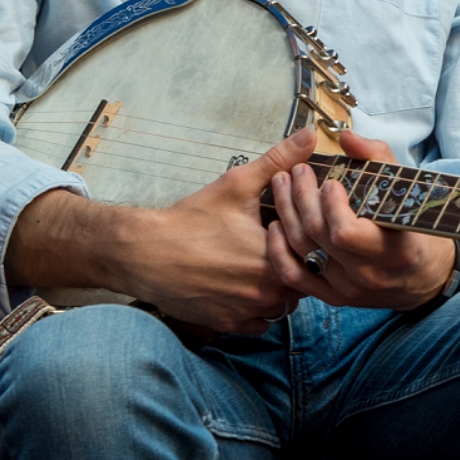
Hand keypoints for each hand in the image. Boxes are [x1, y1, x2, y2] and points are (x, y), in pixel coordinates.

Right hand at [9, 129, 315, 334]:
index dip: (309, 243)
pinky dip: (258, 309)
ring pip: (282, 305)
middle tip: (280, 247)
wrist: (144, 253)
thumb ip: (279, 161)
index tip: (296, 230)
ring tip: (263, 266)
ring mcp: (247, 311)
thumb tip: (311, 135)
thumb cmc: (191, 219)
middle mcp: (267, 291)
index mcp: (277, 256)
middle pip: (301, 281)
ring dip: (279, 289)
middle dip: (295, 265)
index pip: (315, 256)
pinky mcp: (228, 325)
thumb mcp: (237, 184)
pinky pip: (259, 323)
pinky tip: (246, 287)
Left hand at [265, 130, 456, 310]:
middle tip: (297, 172)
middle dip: (301, 197)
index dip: (331, 206)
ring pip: (302, 251)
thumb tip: (346, 137)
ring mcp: (347, 289)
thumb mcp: (408, 191)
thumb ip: (378, 159)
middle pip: (318, 235)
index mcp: (394, 250)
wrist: (422, 279)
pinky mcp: (332, 297)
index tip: (330, 183)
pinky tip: (276, 226)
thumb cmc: (417, 231)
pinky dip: (280, 250)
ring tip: (282, 185)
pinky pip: (295, 276)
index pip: (347, 233)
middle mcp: (368, 274)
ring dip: (287, 214)